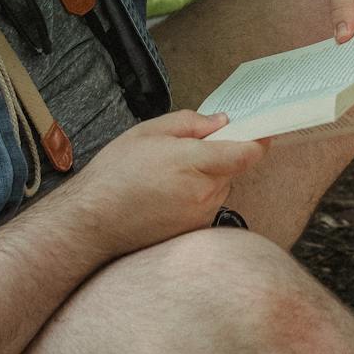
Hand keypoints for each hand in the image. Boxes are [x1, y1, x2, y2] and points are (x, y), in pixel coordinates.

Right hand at [69, 110, 265, 255]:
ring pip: (219, 187)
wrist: (92, 222)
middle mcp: (203, 193)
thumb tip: (220, 122)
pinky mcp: (194, 230)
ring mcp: (201, 215)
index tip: (261, 131)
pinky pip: (207, 205)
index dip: (258, 141)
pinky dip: (196, 196)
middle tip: (186, 152)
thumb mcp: (148, 133)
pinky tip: (166, 195)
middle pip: (232, 168)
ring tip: (167, 177)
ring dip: (206, 178)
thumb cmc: (114, 176)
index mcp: (193, 163)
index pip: (245, 153)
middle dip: (218, 157)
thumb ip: (190, 124)